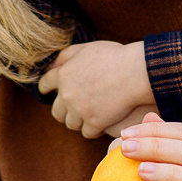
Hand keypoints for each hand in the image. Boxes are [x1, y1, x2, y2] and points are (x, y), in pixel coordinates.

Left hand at [39, 40, 153, 138]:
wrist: (136, 72)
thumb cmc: (114, 57)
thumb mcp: (86, 48)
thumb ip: (66, 55)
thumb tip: (52, 64)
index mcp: (64, 74)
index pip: (45, 84)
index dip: (45, 87)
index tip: (46, 91)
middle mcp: (68, 94)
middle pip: (56, 111)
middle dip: (63, 110)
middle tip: (74, 108)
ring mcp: (80, 110)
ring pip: (71, 123)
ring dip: (78, 120)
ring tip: (89, 116)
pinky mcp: (94, 122)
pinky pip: (87, 132)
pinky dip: (93, 129)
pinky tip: (100, 123)